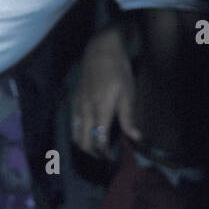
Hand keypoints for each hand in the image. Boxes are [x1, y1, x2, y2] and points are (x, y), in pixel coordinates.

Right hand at [71, 23, 140, 160]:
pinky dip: (78, 134)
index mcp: (101, 110)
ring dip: (84, 145)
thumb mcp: (128, 93)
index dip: (105, 152)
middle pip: (84, 142)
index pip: (99, 140)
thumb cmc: (118, 71)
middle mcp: (86, 111)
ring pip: (75, 135)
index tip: (111, 157)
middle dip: (93, 152)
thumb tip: (135, 138)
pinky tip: (87, 132)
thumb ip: (128, 117)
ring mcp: (77, 107)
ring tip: (94, 146)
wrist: (100, 51)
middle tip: (103, 154)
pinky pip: (72, 125)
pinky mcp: (73, 102)